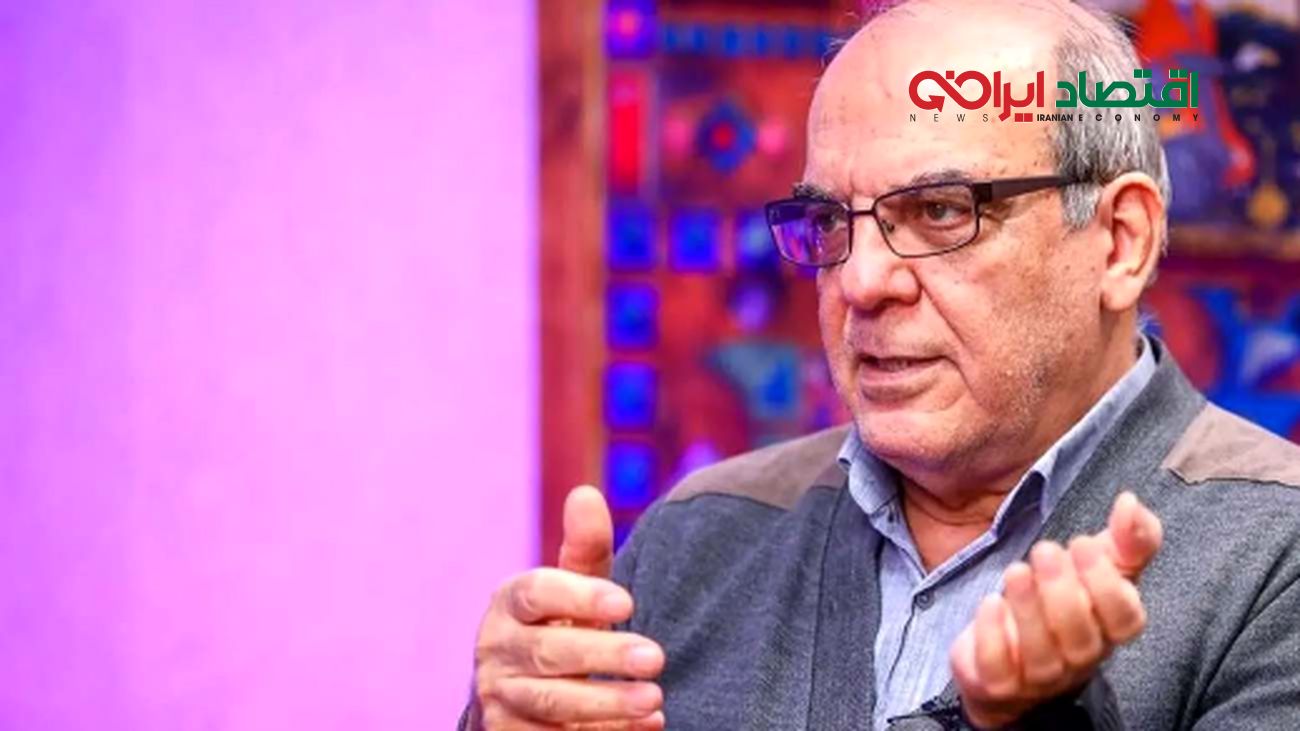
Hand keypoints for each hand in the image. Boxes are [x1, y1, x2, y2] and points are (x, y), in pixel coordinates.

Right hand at [471, 486, 665, 730]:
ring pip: (551, 700)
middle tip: (656, 657)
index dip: (579, 596)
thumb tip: (586, 493)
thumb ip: (584, 549)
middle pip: (548, 652)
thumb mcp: (572, 590)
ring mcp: (501, 699)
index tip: (627, 602)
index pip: (535, 593)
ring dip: (606, 702)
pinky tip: (645, 726)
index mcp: (509, 603)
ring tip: (655, 698)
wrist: (515, 696)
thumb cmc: (556, 628)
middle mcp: (496, 650)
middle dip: (603, 655)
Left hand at [951, 492, 1162, 728]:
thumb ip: (1126, 538)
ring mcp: (1038, 676)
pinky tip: (990, 603)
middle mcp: (1078, 657)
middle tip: (1045, 550)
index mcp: (1108, 628)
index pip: (1125, 620)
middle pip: (1082, 639)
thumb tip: (1130, 501)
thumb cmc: (1065, 600)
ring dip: (1028, 610)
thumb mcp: (1097, 564)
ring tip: (1016, 570)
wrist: (1009, 651)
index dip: (1108, 585)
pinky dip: (994, 638)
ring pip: (1042, 656)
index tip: (1084, 543)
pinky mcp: (998, 683)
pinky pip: (999, 671)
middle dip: (1064, 592)